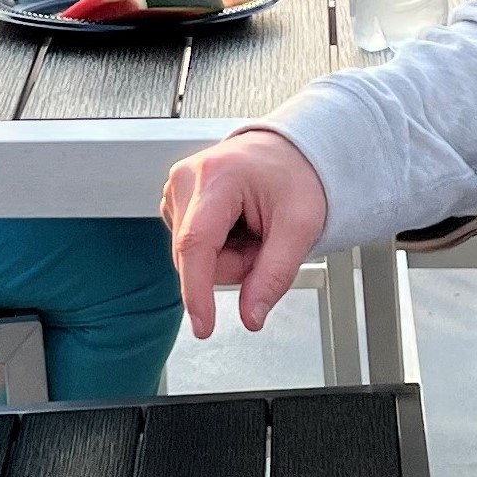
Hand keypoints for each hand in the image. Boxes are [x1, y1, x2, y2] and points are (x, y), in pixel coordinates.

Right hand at [161, 127, 329, 335]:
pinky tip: (235, 224)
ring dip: (227, 255)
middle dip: (236, 264)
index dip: (197, 292)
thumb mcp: (300, 227)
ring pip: (195, 257)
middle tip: (265, 240)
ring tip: (251, 227)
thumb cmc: (295, 176)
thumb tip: (252, 317)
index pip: (196, 244)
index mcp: (216, 178)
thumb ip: (274, 275)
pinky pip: (193, 246)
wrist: (288, 151)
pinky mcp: (176, 200)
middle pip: (198, 258)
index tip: (204, 326)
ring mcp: (176, 188)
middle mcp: (186, 179)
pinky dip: (218, 245)